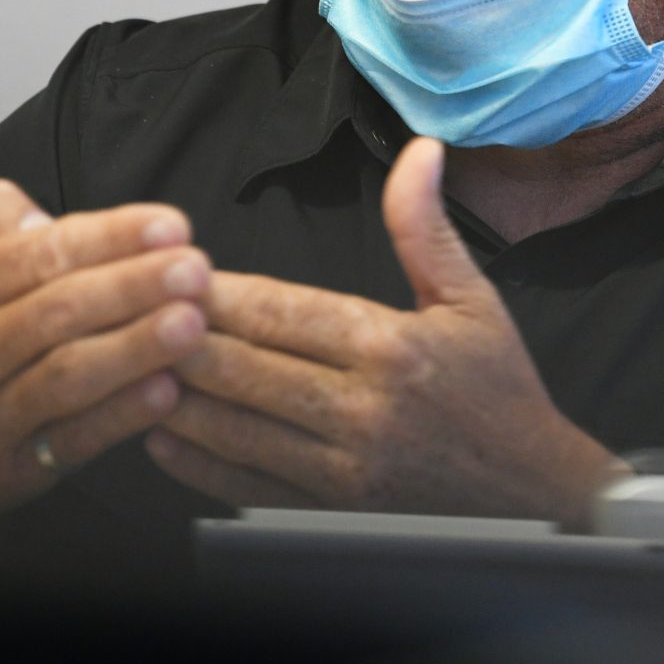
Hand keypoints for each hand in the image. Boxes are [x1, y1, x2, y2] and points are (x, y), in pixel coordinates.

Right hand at [0, 179, 210, 524]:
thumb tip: (49, 220)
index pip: (42, 253)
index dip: (113, 237)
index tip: (170, 224)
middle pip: (62, 311)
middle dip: (138, 285)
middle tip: (195, 269)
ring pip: (71, 374)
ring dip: (139, 348)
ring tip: (193, 322)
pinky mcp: (7, 469)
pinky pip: (74, 438)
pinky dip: (122, 415)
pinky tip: (165, 391)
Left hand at [147, 137, 612, 523]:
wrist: (537, 494)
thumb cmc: (501, 391)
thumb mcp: (473, 299)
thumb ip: (426, 227)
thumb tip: (419, 150)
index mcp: (393, 347)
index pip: (282, 312)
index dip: (218, 292)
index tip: (171, 270)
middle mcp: (363, 410)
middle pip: (245, 368)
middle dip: (179, 337)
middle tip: (126, 310)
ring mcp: (345, 470)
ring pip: (235, 428)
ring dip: (175, 397)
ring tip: (125, 366)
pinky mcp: (333, 513)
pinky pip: (247, 486)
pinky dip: (196, 464)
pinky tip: (160, 435)